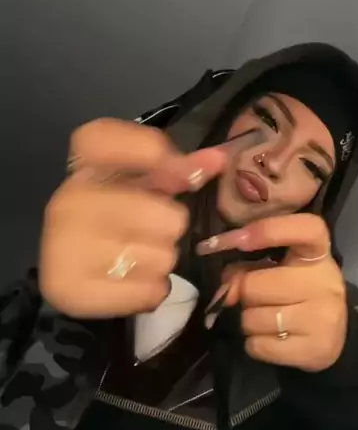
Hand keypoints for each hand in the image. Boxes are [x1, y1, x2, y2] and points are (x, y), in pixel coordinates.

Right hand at [40, 118, 225, 317]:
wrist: (72, 271)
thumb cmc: (116, 219)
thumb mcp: (144, 188)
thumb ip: (180, 170)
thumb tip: (220, 160)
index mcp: (82, 169)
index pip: (101, 138)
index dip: (145, 147)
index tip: (172, 164)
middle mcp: (68, 203)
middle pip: (165, 216)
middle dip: (170, 227)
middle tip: (152, 231)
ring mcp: (66, 248)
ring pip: (162, 258)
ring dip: (162, 261)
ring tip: (140, 257)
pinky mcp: (73, 290)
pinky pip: (150, 291)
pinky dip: (152, 290)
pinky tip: (134, 280)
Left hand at [197, 214, 346, 371]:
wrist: (335, 336)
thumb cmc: (299, 293)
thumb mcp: (280, 269)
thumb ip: (249, 267)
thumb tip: (225, 286)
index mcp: (317, 253)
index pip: (304, 229)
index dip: (268, 230)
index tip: (239, 239)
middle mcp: (324, 281)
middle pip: (254, 285)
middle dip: (245, 294)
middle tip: (257, 298)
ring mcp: (323, 317)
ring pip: (252, 319)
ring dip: (249, 321)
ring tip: (267, 319)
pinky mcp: (315, 349)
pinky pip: (258, 346)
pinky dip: (255, 345)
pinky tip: (272, 339)